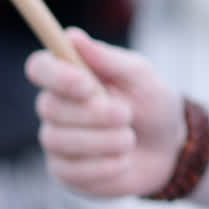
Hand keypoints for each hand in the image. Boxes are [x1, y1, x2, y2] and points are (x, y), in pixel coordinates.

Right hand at [24, 28, 185, 197]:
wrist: (169, 151)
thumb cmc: (152, 105)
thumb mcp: (140, 76)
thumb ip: (108, 58)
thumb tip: (72, 36)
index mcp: (68, 77)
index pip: (39, 68)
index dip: (56, 76)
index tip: (86, 84)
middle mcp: (54, 108)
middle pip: (49, 108)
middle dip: (93, 113)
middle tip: (126, 114)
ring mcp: (56, 142)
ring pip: (59, 140)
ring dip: (103, 141)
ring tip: (129, 140)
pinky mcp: (64, 173)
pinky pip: (71, 171)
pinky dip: (104, 167)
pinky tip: (123, 162)